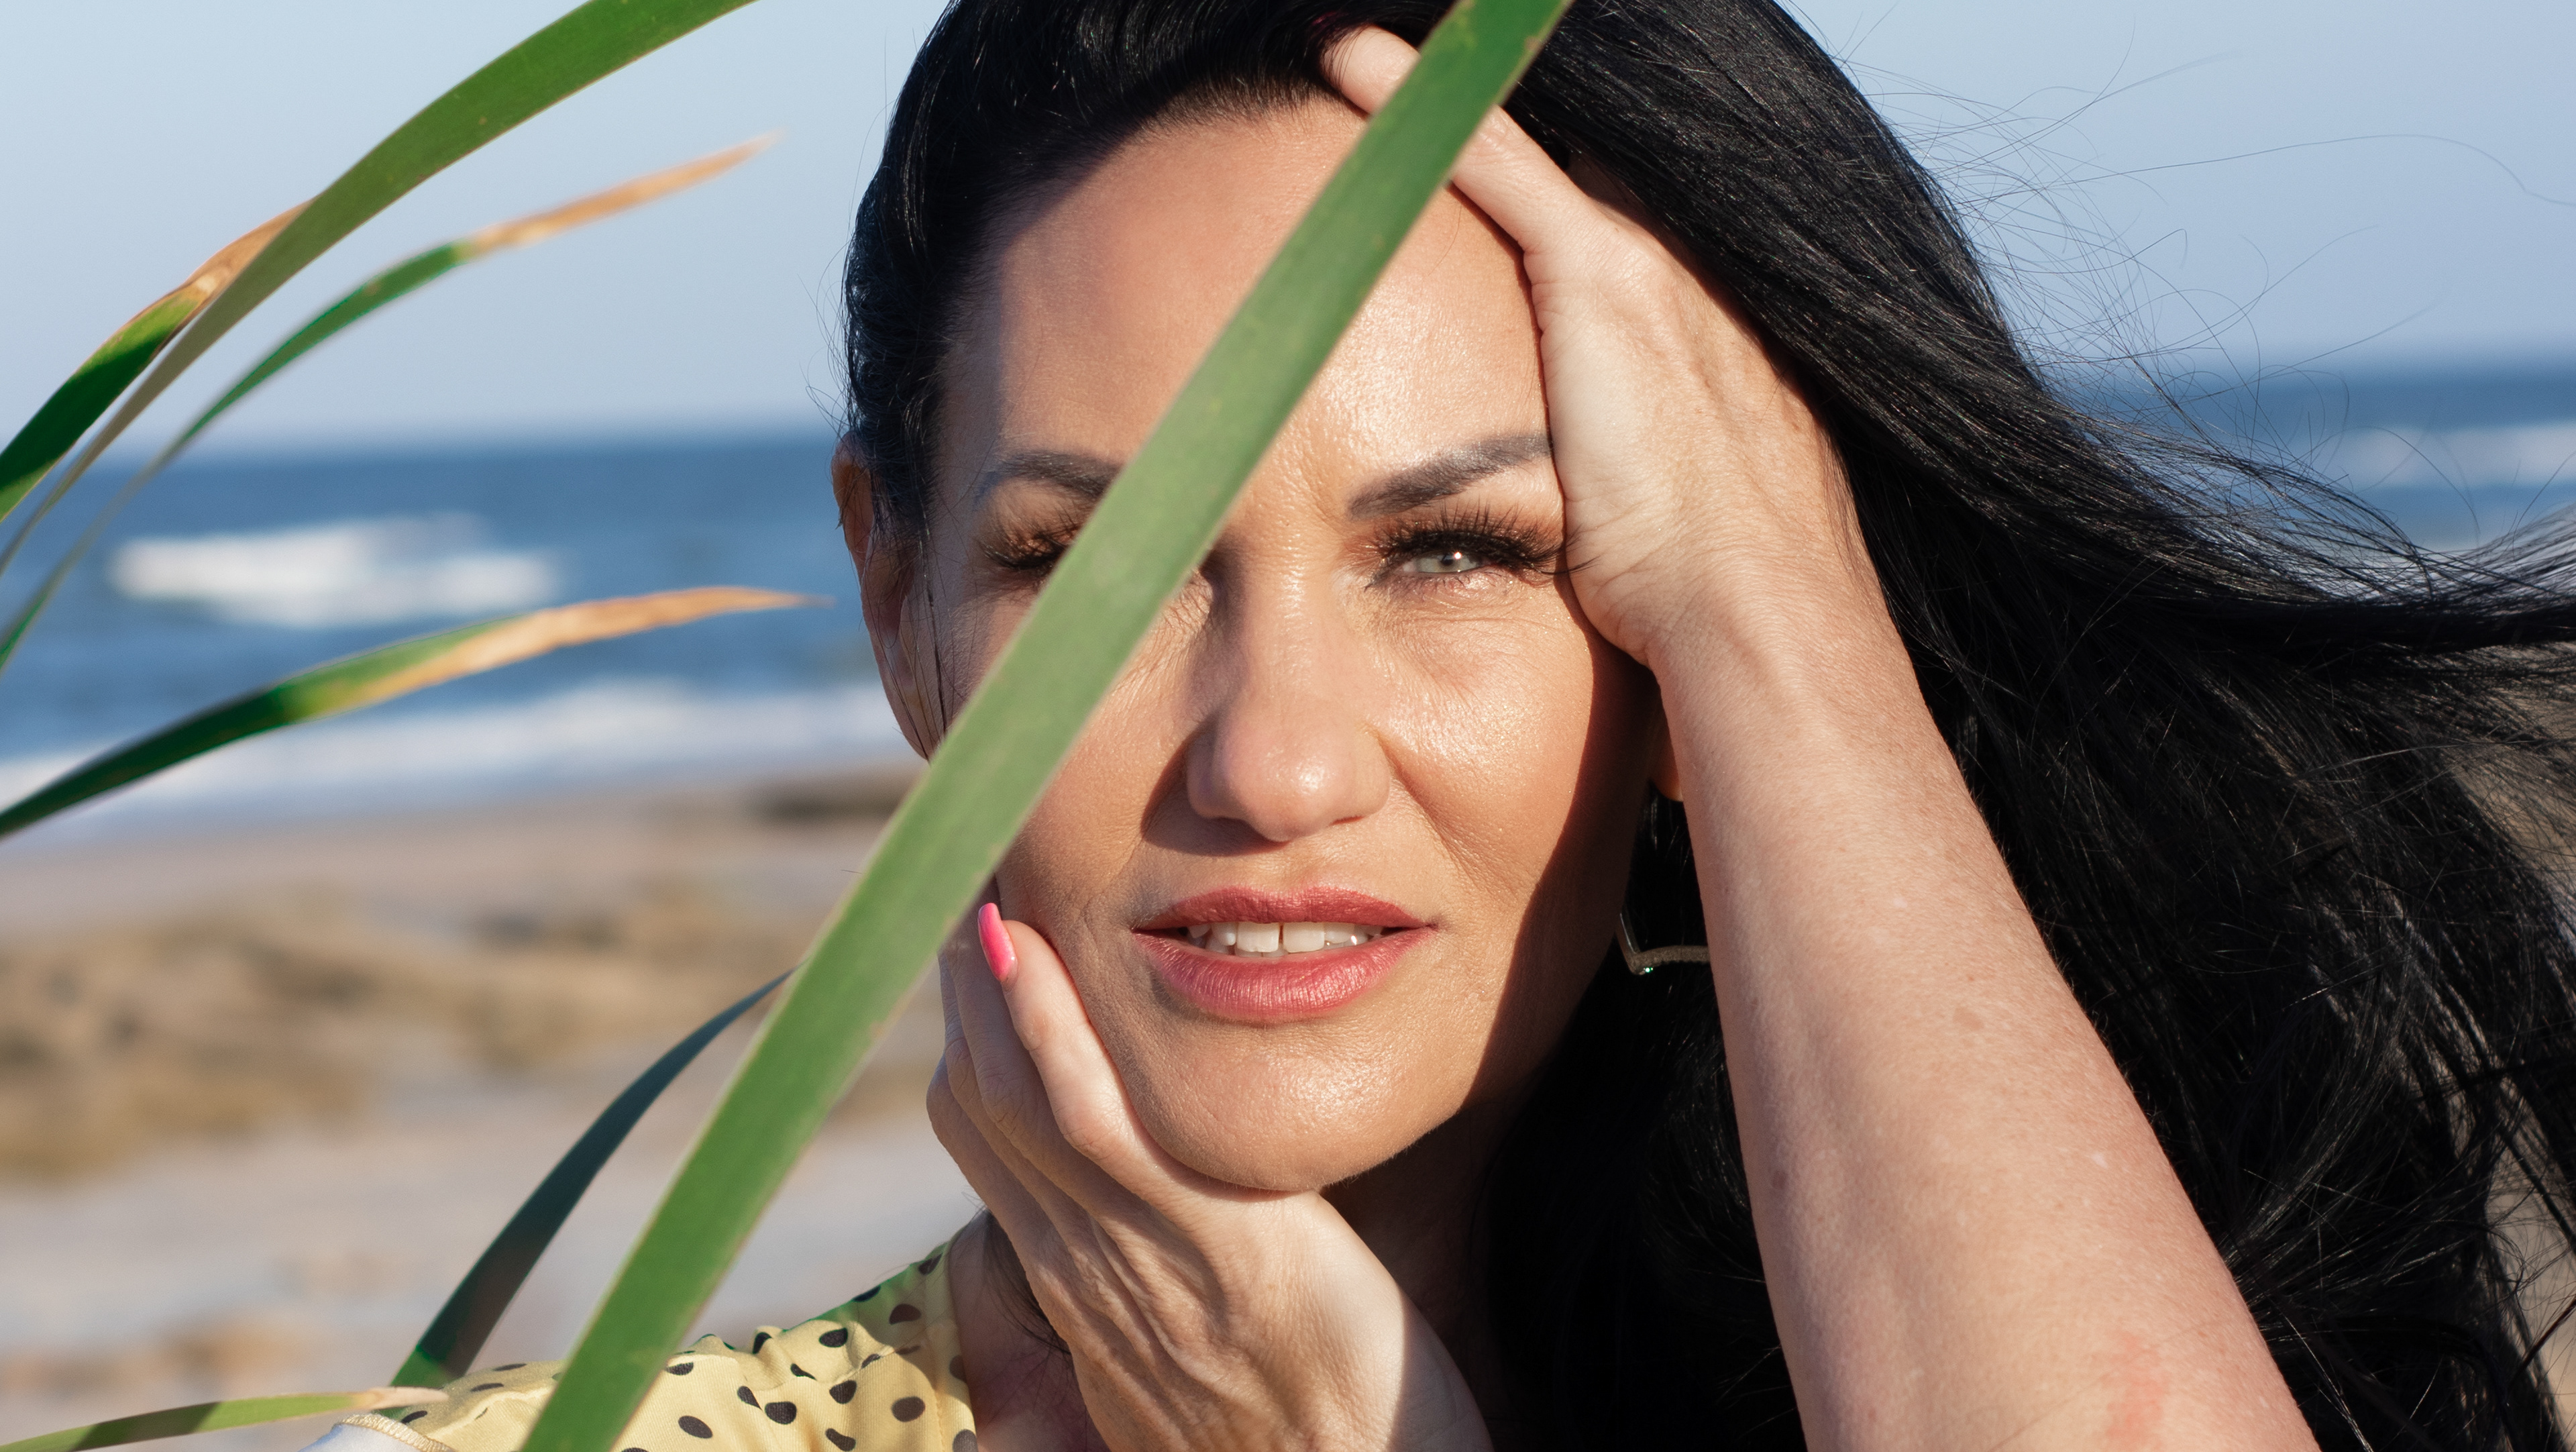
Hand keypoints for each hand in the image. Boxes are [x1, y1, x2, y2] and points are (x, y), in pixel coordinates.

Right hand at [928, 904, 1492, 1451]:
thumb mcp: (1219, 1347)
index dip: (976, 1043)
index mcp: (1089, 1286)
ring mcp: (1132, 1258)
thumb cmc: (1321, 1431)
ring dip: (989, 988)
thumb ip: (1184, 1271)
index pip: (994, 1145)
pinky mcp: (1205, 1245)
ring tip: (982, 884)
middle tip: (966, 886)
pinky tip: (1032, 950)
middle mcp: (1086, 1268)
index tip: (984, 954)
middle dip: (967, 994)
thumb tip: (1191, 1204)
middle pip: (984, 1109)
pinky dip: (1050, 1033)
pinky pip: (1093, 1126)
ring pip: (1014, 1102)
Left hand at [1325, 28, 1876, 677]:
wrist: (1762, 618)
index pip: (1622, 231)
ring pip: (1531, 150)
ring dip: (1452, 100)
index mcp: (1722, 337)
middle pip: (1586, 172)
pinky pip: (1491, 160)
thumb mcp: (1691, 539)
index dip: (1562, 199)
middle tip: (1431, 85)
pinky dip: (1421, 108)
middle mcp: (1697, 280)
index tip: (1502, 182)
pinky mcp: (1603, 275)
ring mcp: (1654, 269)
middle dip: (1511, 133)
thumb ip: (1651, 519)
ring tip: (1373, 55)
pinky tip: (1353, 60)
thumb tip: (1622, 596)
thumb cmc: (1723, 607)